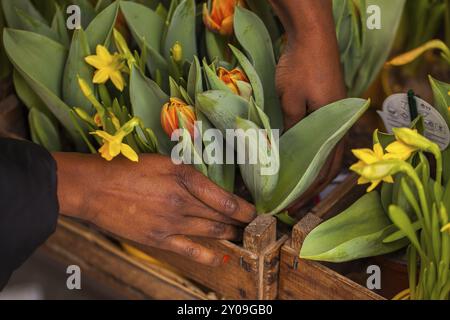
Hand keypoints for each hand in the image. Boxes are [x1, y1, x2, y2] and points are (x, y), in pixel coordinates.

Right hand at [53, 153, 255, 265]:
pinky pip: (191, 250)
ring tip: (243, 235)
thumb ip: (189, 173)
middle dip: (242, 221)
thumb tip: (213, 185)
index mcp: (185, 178)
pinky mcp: (159, 239)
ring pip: (211, 231)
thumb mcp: (163, 161)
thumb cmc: (128, 168)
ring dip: (230, 234)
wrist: (95, 188)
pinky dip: (209, 255)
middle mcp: (182, 202)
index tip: (257, 211)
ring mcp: (172, 223)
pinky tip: (222, 257)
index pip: (226, 198)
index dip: (246, 207)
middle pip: (222, 216)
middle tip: (255, 224)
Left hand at [269, 0, 346, 207]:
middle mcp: (338, 126)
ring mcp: (334, 117)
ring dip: (312, 172)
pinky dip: (312, 154)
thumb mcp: (290, 102)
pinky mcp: (328, 109)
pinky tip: (299, 161)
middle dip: (311, 187)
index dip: (306, 189)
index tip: (289, 205)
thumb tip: (282, 157)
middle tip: (291, 204)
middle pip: (328, 165)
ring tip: (295, 189)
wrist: (312, 37)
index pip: (323, 169)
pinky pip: (321, 139)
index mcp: (334, 128)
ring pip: (326, 153)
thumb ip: (290, 130)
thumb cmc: (301, 68)